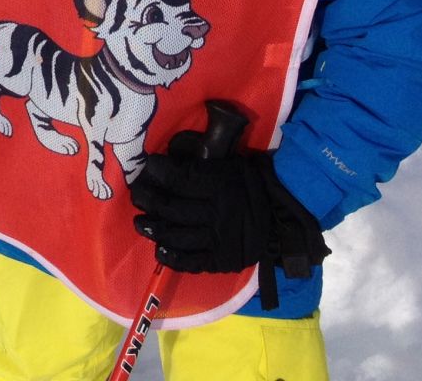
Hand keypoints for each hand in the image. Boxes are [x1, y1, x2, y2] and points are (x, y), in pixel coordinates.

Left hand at [129, 142, 328, 282]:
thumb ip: (200, 165)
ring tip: (140, 223)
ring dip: (154, 229)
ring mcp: (219, 239)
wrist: (284, 218)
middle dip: (148, 200)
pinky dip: (173, 257)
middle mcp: (217, 212)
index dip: (157, 173)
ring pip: (177, 235)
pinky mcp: (223, 260)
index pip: (179, 179)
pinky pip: (192, 261)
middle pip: (171, 207)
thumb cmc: (252, 184)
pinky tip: (160, 249)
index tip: (146, 167)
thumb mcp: (229, 164)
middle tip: (137, 196)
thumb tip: (166, 160)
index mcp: (220, 185)